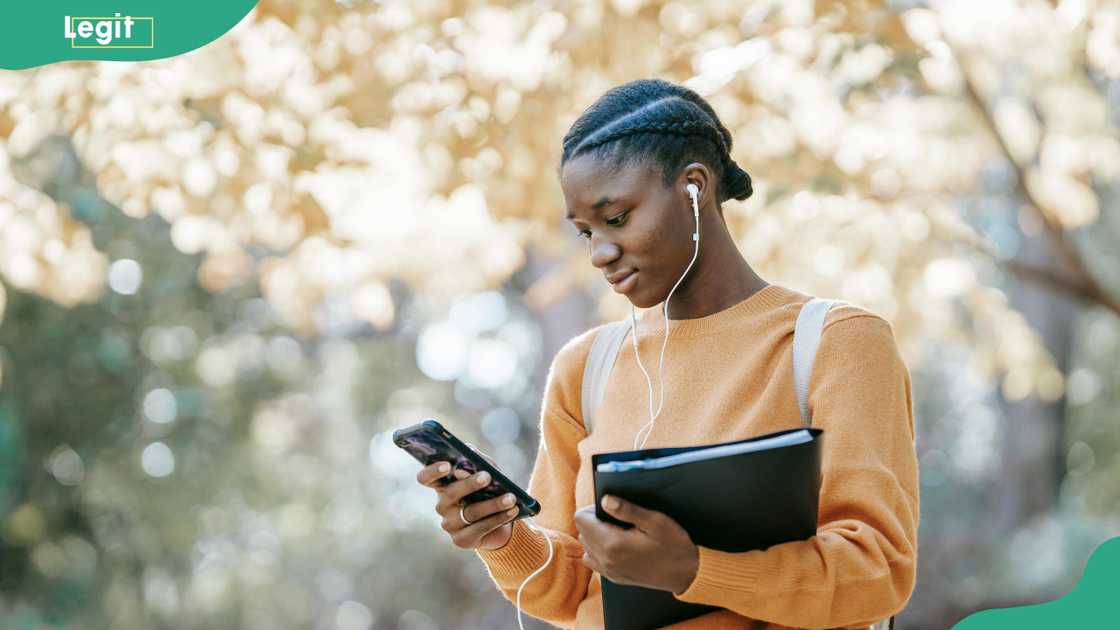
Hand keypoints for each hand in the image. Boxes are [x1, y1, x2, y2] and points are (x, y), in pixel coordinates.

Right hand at [414, 444, 519, 550]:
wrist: (501, 520)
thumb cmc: (490, 489)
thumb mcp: (486, 470)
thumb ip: (477, 459)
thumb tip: (470, 451)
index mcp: (442, 485)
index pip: (426, 478)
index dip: (432, 471)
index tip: (447, 465)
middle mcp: (442, 505)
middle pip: (451, 493)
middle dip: (470, 484)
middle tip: (487, 476)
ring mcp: (450, 524)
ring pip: (470, 512)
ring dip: (493, 504)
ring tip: (511, 497)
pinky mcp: (462, 540)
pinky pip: (480, 528)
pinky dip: (499, 518)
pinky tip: (513, 510)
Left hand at [573, 495, 699, 594]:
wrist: (686, 573)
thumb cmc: (673, 545)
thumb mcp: (655, 521)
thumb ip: (627, 509)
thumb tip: (605, 499)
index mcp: (612, 544)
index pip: (581, 519)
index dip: (592, 508)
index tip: (609, 508)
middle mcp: (605, 560)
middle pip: (582, 532)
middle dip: (594, 522)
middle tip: (617, 519)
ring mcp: (609, 571)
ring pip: (586, 547)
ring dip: (595, 537)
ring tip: (617, 532)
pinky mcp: (614, 578)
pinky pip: (594, 561)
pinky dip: (600, 551)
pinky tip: (618, 546)